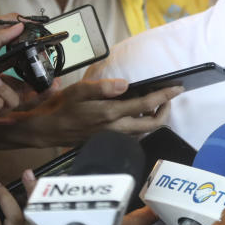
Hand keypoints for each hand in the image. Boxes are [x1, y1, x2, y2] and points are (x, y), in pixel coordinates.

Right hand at [8, 80, 181, 147]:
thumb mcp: (79, 90)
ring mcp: (113, 136)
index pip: (146, 106)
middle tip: (168, 96)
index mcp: (111, 114)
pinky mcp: (110, 140)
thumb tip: (126, 84)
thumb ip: (103, 87)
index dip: (165, 96)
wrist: (47, 130)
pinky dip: (141, 122)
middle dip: (165, 110)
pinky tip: (136, 111)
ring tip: (153, 101)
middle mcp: (116, 129)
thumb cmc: (62, 107)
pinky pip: (133, 133)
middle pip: (153, 125)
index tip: (178, 89)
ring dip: (154, 117)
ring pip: (144, 131)